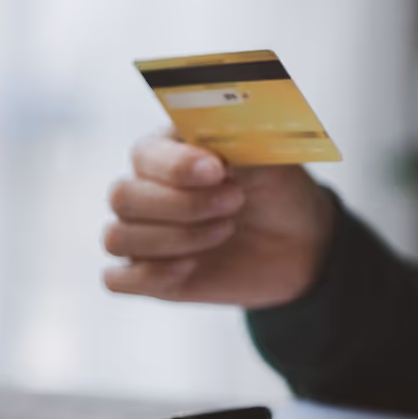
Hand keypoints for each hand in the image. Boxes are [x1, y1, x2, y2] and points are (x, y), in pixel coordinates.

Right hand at [102, 130, 334, 308]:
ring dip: (175, 238)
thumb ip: (236, 144)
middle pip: (123, 197)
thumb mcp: (267, 162)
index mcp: (166, 151)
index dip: (177, 167)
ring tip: (226, 229)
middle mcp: (145, 189)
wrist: (299, 241)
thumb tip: (213, 139)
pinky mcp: (149, 275)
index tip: (218, 171)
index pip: (144, 156)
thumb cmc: (276, 191)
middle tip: (235, 202)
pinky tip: (190, 267)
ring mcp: (143, 233)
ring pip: (118, 237)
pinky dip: (150, 275)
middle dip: (182, 205)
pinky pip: (118, 279)